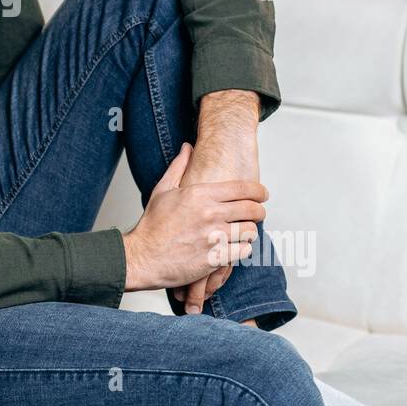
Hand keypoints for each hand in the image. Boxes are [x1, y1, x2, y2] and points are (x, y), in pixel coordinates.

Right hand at [173, 90, 261, 313]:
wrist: (143, 256)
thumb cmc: (152, 225)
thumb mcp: (163, 190)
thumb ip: (179, 166)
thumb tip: (188, 147)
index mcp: (200, 194)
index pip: (243, 188)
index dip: (259, 191)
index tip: (263, 194)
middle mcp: (210, 213)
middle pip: (252, 209)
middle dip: (259, 211)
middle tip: (258, 214)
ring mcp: (214, 237)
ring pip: (250, 231)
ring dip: (250, 231)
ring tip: (244, 232)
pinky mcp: (215, 258)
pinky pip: (244, 251)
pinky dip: (243, 249)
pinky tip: (235, 247)